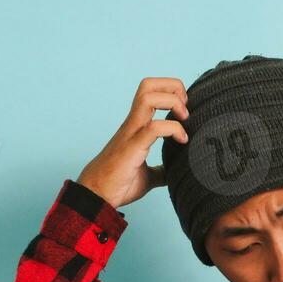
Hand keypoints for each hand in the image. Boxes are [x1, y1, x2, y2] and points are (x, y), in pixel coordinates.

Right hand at [76, 76, 189, 209]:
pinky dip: (173, 128)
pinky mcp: (133, 147)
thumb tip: (174, 173)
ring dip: (172, 102)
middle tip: (185, 109)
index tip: (184, 111)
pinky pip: (154, 127)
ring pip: (148, 97)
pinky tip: (182, 141)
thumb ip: (160, 170)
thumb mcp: (147, 176)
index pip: (150, 91)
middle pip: (148, 85)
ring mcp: (132, 133)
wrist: (97, 196)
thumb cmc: (119, 184)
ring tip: (184, 119)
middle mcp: (133, 124)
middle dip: (172, 88)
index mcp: (136, 126)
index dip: (170, 91)